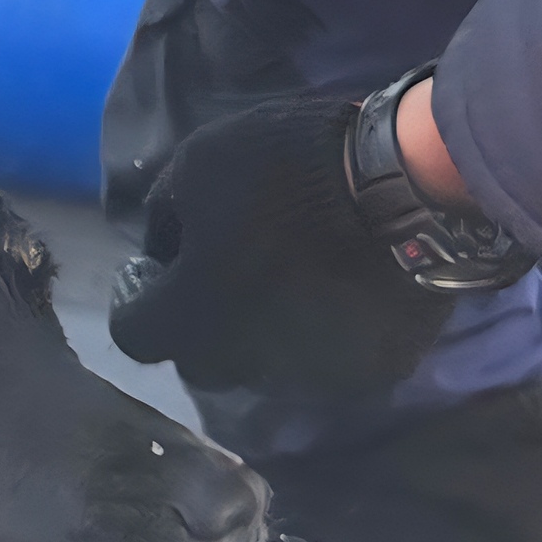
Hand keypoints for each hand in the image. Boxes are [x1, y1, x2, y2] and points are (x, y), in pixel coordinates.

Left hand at [106, 90, 454, 397]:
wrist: (409, 183)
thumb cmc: (288, 168)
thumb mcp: (198, 162)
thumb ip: (166, 213)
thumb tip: (164, 245)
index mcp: (190, 322)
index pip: (133, 333)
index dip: (137, 296)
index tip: (153, 264)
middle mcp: (242, 367)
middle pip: (199, 358)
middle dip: (199, 319)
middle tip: (220, 270)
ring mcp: (312, 378)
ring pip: (266, 365)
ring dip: (262, 331)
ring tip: (286, 279)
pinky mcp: (372, 372)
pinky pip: (332, 360)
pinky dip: (324, 332)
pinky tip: (338, 289)